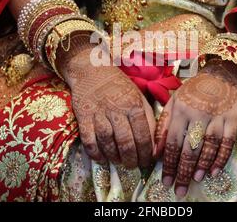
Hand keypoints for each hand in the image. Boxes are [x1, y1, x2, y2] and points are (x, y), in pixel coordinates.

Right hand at [58, 42, 154, 168]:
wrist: (92, 70)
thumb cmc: (119, 85)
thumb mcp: (138, 96)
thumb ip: (147, 117)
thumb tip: (154, 141)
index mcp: (134, 105)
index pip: (143, 135)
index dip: (147, 153)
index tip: (147, 161)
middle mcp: (117, 110)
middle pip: (126, 142)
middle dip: (131, 159)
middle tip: (133, 166)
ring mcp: (98, 113)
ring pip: (108, 142)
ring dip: (115, 157)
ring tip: (120, 162)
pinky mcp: (83, 116)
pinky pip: (89, 140)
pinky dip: (95, 153)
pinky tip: (102, 158)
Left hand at [154, 59, 236, 197]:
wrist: (220, 74)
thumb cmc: (193, 91)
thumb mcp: (174, 102)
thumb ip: (163, 126)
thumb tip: (155, 153)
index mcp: (181, 111)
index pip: (173, 142)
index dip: (169, 164)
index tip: (166, 181)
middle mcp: (198, 114)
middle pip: (190, 147)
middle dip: (184, 171)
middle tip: (180, 190)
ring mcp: (217, 116)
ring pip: (209, 145)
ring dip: (202, 165)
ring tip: (195, 179)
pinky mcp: (233, 118)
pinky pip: (228, 141)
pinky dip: (221, 157)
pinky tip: (214, 170)